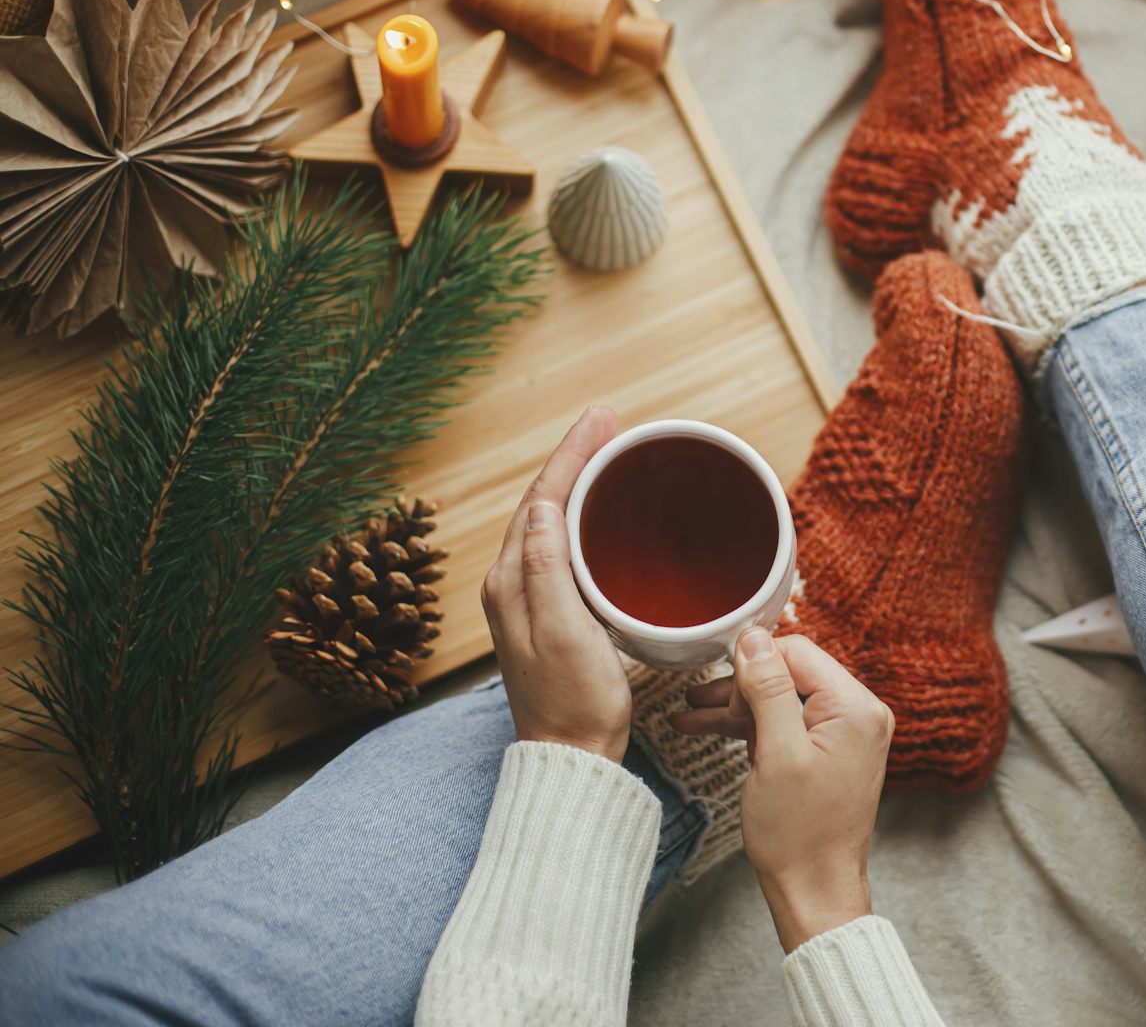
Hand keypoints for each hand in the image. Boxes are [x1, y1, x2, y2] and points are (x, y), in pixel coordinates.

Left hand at [480, 405, 630, 763]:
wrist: (571, 753)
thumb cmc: (574, 702)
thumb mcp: (565, 633)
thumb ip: (548, 570)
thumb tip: (544, 507)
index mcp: (510, 583)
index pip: (541, 499)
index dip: (572, 454)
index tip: (602, 418)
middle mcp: (510, 585)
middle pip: (542, 503)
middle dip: (574, 458)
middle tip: (609, 423)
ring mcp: (526, 599)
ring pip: (550, 522)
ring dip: (577, 484)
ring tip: (608, 454)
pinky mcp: (548, 613)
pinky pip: (561, 547)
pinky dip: (582, 519)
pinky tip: (603, 516)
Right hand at [670, 629, 892, 950]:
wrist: (814, 889)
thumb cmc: (799, 833)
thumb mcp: (776, 753)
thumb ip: (767, 689)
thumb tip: (753, 637)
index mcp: (855, 708)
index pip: (798, 652)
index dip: (752, 661)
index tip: (715, 678)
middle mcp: (859, 714)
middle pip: (789, 672)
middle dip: (741, 687)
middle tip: (700, 705)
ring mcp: (845, 733)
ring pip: (781, 698)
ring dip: (737, 707)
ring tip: (689, 713)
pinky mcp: (828, 751)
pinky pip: (786, 724)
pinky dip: (751, 728)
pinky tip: (707, 727)